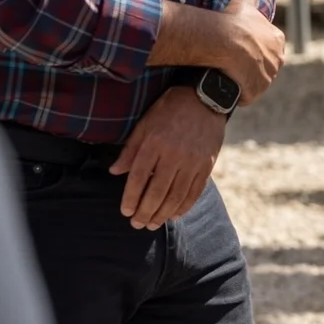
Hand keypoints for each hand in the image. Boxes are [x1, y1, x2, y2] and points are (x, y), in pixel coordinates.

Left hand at [110, 86, 224, 229]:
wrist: (205, 99)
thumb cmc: (169, 110)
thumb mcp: (144, 124)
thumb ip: (130, 150)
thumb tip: (115, 172)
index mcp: (154, 143)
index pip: (139, 178)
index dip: (131, 198)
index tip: (125, 212)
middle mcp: (174, 154)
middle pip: (157, 192)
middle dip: (145, 212)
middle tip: (137, 224)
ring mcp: (193, 161)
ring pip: (176, 196)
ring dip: (163, 214)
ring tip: (153, 224)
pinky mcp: (207, 164)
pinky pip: (195, 191)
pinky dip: (184, 206)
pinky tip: (174, 215)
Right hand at [218, 0, 284, 104]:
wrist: (225, 41)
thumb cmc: (234, 21)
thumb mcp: (245, 1)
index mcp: (278, 41)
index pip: (268, 47)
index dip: (253, 47)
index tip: (240, 46)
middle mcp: (277, 60)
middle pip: (262, 65)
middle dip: (249, 65)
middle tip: (230, 61)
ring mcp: (267, 78)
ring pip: (254, 81)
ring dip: (242, 80)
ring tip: (226, 73)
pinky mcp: (256, 91)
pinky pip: (246, 95)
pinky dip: (237, 93)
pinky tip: (226, 85)